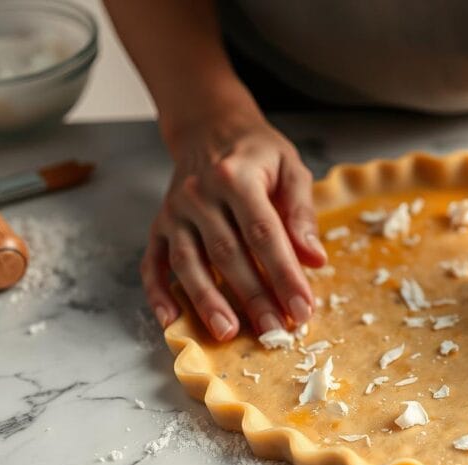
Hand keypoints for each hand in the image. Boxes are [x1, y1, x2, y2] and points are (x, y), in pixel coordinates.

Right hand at [141, 107, 326, 339]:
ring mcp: (174, 211)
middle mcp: (199, 194)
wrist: (210, 128)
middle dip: (253, 297)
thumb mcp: (290, 168)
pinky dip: (158, 293)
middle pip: (228, 253)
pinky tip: (170, 321)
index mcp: (237, 177)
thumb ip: (301, 212)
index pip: (264, 234)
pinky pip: (152, 263)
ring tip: (227, 333)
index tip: (303, 307)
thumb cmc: (257, 153)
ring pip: (189, 262)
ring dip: (207, 301)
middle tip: (274, 331)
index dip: (284, 274)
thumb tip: (315, 259)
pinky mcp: (159, 225)